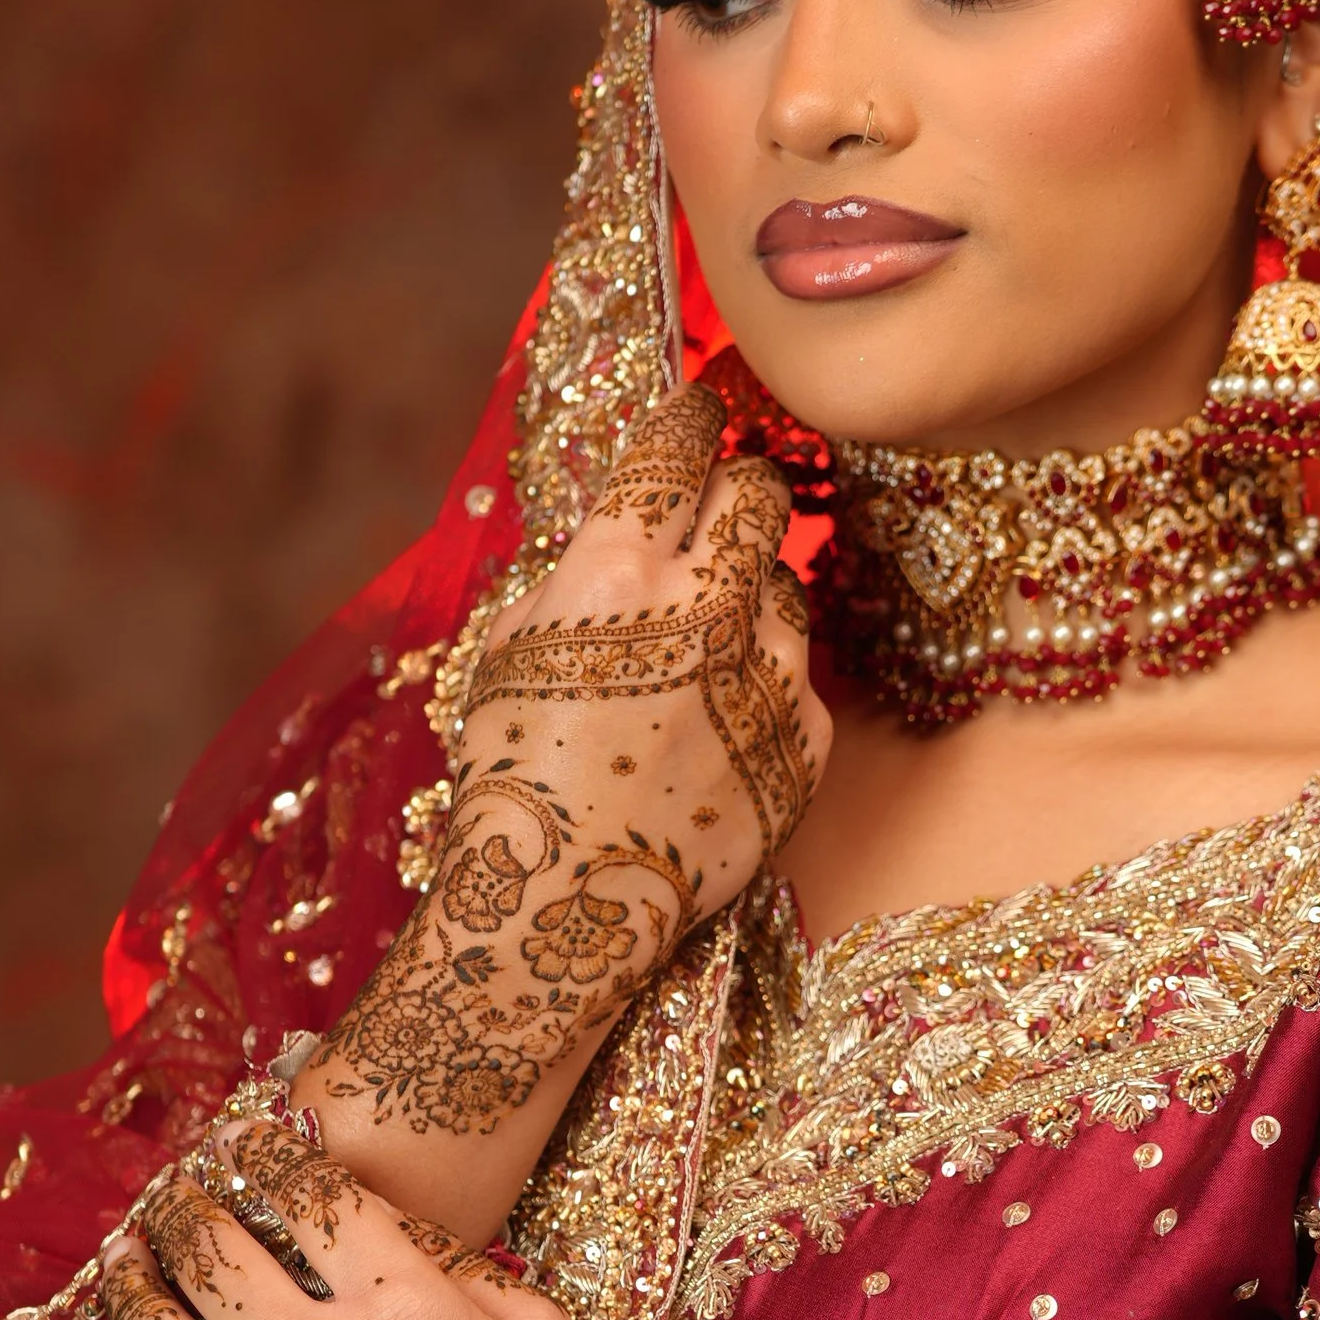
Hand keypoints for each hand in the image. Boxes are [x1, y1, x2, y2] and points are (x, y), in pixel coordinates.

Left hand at [90, 1120, 741, 1319]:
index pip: (307, 1195)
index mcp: (401, 1304)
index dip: (266, 1154)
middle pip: (212, 1251)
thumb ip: (465, 1272)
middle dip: (183, 1207)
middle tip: (173, 1195)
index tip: (245, 1141)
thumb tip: (387, 1233)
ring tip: (125, 1263)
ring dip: (132, 1286)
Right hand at [309, 384, 828, 1155]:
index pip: (677, 446)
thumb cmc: (515, 775)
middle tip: (717, 507)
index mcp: (616, 575)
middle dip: (738, 488)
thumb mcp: (513, 646)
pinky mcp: (807, 739)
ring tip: (697, 655)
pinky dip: (765, 683)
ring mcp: (770, 676)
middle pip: (759, 492)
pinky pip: (798, 675)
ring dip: (750, 598)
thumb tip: (630, 509)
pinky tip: (715, 723)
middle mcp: (707, 611)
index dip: (689, 418)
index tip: (697, 410)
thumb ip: (579, 567)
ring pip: (787, 585)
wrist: (563, 908)